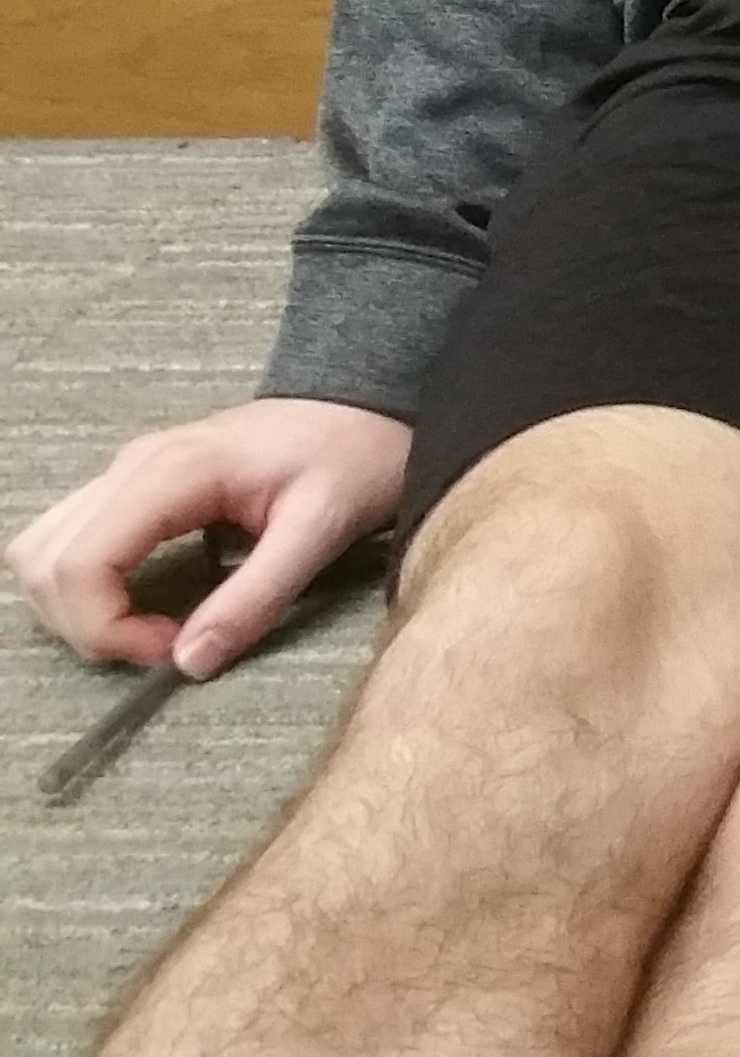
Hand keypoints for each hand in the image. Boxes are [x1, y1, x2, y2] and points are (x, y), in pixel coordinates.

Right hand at [13, 398, 406, 676]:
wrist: (371, 401)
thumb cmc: (356, 454)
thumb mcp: (322, 527)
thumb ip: (257, 596)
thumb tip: (190, 662)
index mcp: (171, 472)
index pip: (78, 563)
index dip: (104, 627)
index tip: (168, 650)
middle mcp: (132, 467)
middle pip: (45, 562)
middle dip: (86, 624)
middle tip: (163, 646)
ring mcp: (127, 471)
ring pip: (43, 550)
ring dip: (76, 607)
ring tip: (150, 629)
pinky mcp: (135, 484)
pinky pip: (72, 539)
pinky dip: (86, 584)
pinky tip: (144, 602)